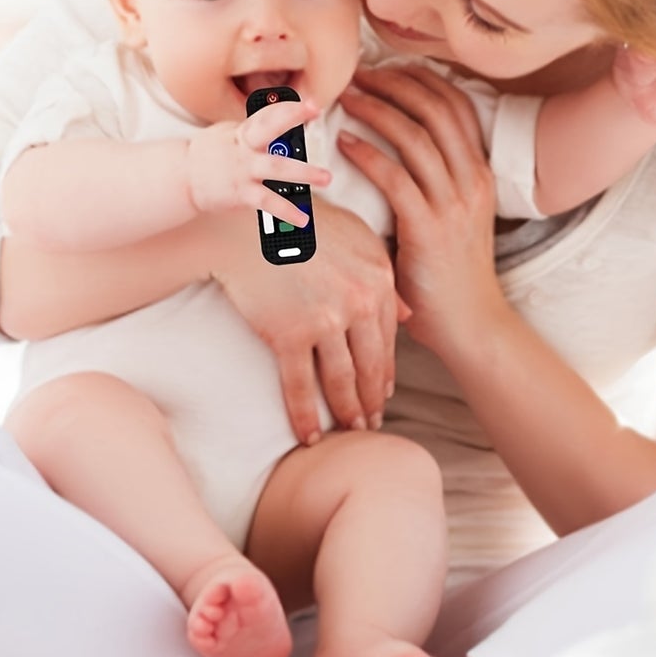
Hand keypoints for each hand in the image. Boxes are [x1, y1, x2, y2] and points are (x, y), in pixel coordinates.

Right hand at [186, 98, 330, 227]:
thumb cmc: (211, 154)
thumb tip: (286, 127)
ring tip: (326, 177)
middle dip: (292, 117)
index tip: (312, 102)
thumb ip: (256, 132)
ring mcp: (243, 171)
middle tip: (317, 111)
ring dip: (303, 172)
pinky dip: (286, 211)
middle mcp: (244, 148)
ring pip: (276, 168)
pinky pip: (267, 202)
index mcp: (243, 132)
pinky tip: (303, 218)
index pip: (267, 114)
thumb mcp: (229, 135)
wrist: (182, 178)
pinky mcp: (241, 193)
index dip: (289, 106)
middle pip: (269, 129)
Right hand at [210, 197, 408, 442]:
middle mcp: (358, 301)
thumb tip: (407, 315)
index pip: (387, 338)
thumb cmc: (301, 221)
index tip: (384, 393)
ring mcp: (325, 320)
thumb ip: (382, 275)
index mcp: (378, 277)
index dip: (386, 371)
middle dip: (372, 399)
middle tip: (372, 423)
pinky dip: (305, 416)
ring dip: (347, 412)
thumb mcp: (355, 236)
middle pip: (370, 365)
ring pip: (341, 381)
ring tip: (350, 430)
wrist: (248, 221)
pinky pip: (300, 387)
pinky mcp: (289, 335)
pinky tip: (309, 436)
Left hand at [336, 64, 502, 357]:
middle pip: (436, 109)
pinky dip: (369, 154)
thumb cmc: (451, 273)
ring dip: (377, 109)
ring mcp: (453, 203)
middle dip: (395, 84)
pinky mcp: (429, 227)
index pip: (457, 105)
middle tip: (359, 75)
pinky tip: (345, 144)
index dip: (421, 79)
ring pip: (416, 135)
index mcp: (479, 172)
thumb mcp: (454, 217)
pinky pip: (397, 178)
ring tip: (347, 98)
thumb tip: (390, 149)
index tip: (387, 69)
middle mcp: (471, 180)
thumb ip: (432, 183)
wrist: (472, 324)